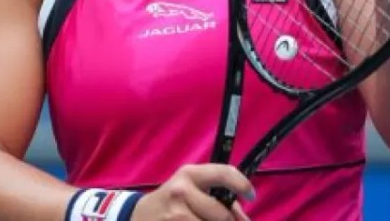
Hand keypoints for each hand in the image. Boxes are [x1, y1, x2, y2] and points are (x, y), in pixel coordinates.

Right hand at [133, 164, 253, 220]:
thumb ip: (220, 199)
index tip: (251, 194)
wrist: (138, 216)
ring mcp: (176, 215)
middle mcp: (182, 192)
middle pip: (222, 215)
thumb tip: (244, 219)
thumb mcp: (191, 189)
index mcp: (190, 175)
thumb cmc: (172, 201)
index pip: (224, 173)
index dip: (242, 184)